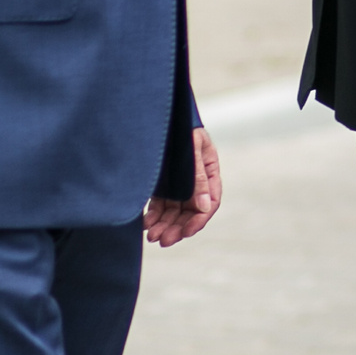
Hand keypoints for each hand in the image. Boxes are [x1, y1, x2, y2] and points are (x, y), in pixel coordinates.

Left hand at [145, 126, 222, 246]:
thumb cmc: (179, 127)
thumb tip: (205, 207)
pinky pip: (160, 204)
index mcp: (209, 170)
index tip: (186, 233)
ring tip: (152, 236)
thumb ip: (198, 177)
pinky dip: (153, 216)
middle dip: (177, 228)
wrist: (159, 114)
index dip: (199, 220)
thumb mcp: (192, 149)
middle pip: (190, 211)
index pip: (210, 202)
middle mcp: (195, 180)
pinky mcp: (162, 183)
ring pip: (174, 211)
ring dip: (165, 226)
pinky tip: (145, 224)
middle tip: (162, 240)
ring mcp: (178, 182)